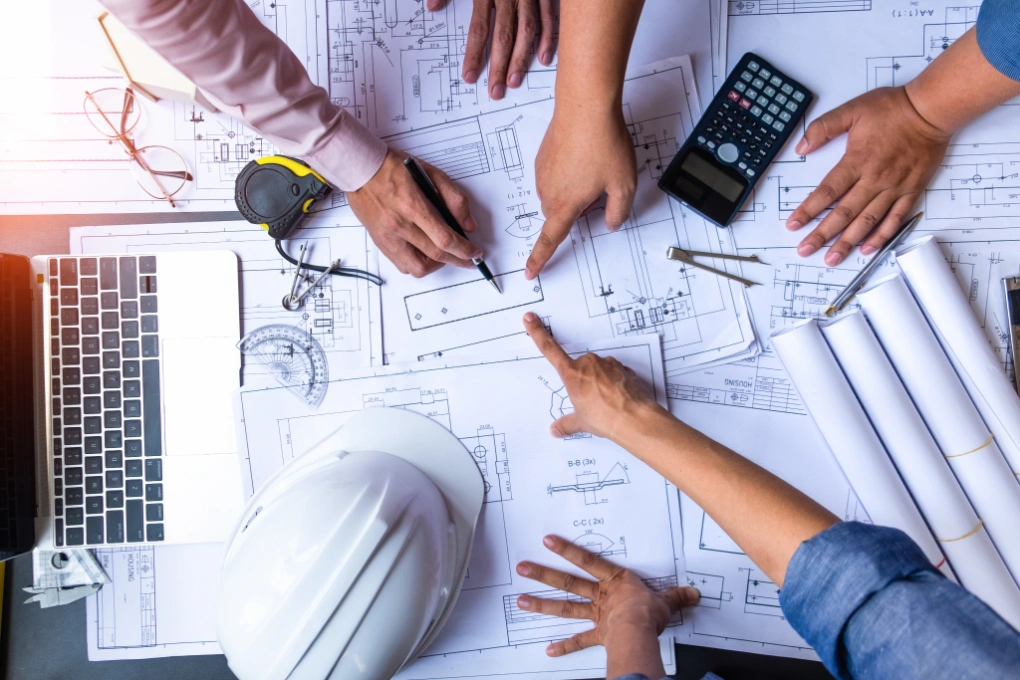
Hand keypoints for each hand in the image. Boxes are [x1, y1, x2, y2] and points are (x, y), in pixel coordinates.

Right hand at [347, 149, 481, 277]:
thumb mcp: (430, 173)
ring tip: (444, 256)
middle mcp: (399, 225)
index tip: (475, 252)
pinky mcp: (381, 243)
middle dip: (458, 260)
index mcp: (412, 206)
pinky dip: (418, 264)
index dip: (464, 249)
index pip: (445, 238)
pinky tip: (425, 253)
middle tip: (469, 260)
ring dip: (436, 266)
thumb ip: (453, 198)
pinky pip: (403, 265)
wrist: (360, 169)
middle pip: (435, 256)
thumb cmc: (392, 168)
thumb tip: (468, 224)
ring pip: (417, 268)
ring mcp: (388, 237)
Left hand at [434, 0, 555, 99]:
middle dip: (499, 66)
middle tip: (494, 91)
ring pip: (528, 31)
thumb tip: (432, 6)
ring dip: (521, 59)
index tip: (469, 76)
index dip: (474, 54)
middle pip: (504, 35)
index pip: (479, 28)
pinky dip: (548, 38)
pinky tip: (543, 59)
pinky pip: (549, 17)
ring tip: (513, 81)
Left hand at [516, 535, 698, 656]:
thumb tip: (693, 593)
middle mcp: (600, 596)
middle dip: (543, 574)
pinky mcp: (597, 634)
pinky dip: (564, 647)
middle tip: (522, 568)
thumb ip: (675, 596)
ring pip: (564, 607)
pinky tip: (549, 650)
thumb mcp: (666, 600)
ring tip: (521, 601)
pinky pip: (579, 641)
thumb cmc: (649, 612)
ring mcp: (595, 615)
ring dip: (542, 604)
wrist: (640, 631)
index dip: (567, 550)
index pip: (587, 560)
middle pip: (567, 582)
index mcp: (614, 581)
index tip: (547, 541)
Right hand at [523, 312, 661, 440]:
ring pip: (598, 370)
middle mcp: (589, 364)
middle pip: (580, 367)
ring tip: (605, 402)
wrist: (633, 418)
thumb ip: (566, 424)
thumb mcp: (581, 422)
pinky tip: (617, 398)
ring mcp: (608, 364)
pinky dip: (615, 383)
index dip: (537, 332)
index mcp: (572, 374)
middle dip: (583, 380)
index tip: (530, 318)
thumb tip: (556, 430)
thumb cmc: (605, 418)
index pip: (549, 349)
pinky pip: (615, 373)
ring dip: (599, 381)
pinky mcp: (624, 368)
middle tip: (589, 400)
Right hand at [527, 108, 635, 278]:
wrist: (585, 105)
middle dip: (576, 210)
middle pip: (559, 214)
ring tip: (594, 166)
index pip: (550, 240)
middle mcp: (549, 190)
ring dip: (572, 190)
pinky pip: (554, 175)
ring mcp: (543, 172)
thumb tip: (612, 223)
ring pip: (557, 194)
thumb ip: (618, 211)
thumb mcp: (624, 183)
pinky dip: (567, 172)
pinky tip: (584, 155)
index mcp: (566, 204)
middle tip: (600, 189)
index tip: (530, 272)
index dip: (540, 259)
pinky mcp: (543, 156)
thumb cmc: (602, 141)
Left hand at [785, 87, 949, 264]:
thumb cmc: (894, 108)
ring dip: (848, 242)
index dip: (807, 210)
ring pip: (867, 222)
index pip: (826, 192)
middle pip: (843, 213)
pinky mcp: (911, 191)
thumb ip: (823, 127)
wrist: (931, 110)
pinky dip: (881, 236)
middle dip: (822, 234)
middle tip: (806, 250)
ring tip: (832, 258)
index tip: (793, 225)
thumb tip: (801, 147)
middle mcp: (874, 179)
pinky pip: (895, 219)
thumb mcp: (852, 110)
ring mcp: (894, 188)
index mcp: (857, 161)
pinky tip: (868, 249)